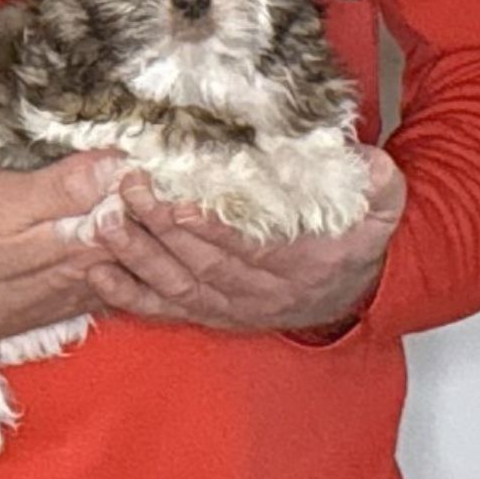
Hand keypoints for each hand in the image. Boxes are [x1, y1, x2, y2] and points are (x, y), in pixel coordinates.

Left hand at [84, 147, 406, 334]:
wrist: (351, 290)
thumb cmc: (353, 238)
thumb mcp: (381, 208)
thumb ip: (377, 184)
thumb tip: (369, 165)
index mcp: (304, 263)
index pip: (253, 250)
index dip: (215, 231)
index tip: (181, 204)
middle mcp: (263, 292)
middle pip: (204, 265)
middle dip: (162, 229)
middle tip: (130, 190)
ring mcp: (232, 307)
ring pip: (178, 287)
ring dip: (138, 257)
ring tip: (106, 222)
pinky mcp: (209, 313)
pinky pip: (165, 309)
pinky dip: (129, 294)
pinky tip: (98, 271)